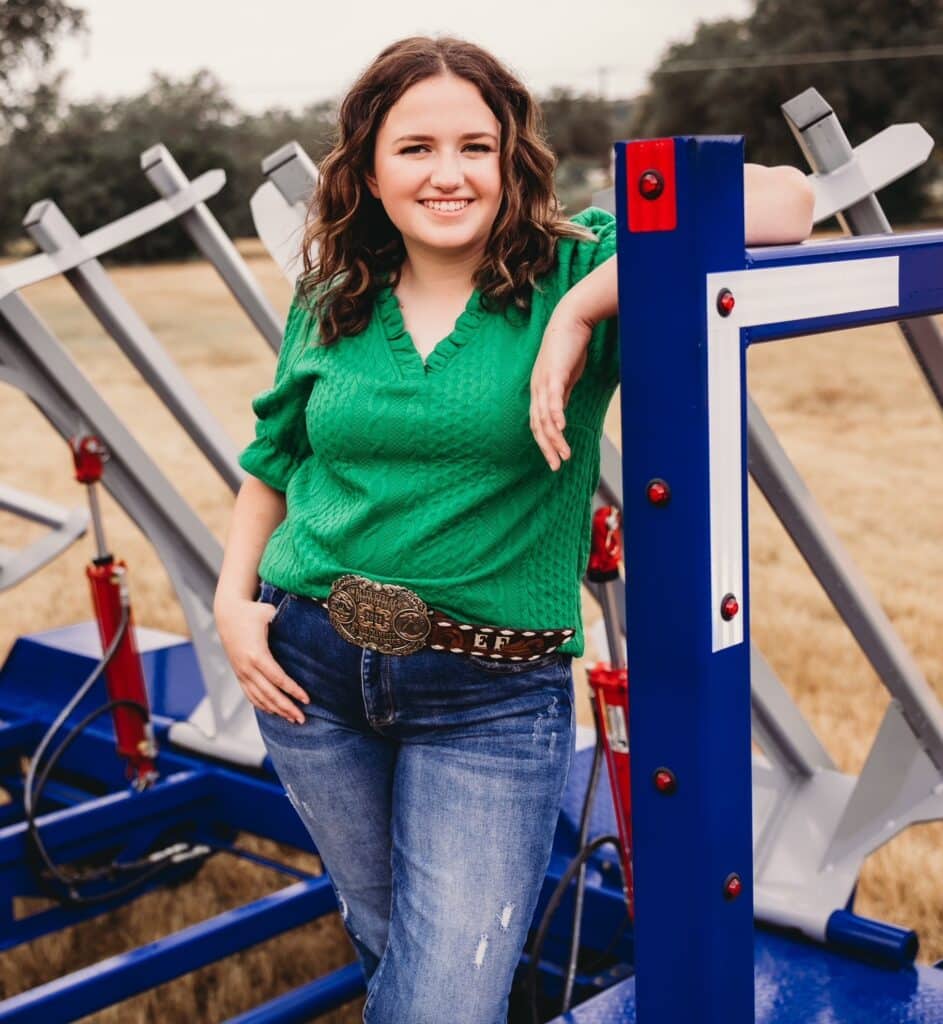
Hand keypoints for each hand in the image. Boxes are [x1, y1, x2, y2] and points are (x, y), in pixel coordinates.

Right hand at [215, 595, 309, 722]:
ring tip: (292, 719)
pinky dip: (261, 705)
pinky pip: (250, 694)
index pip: (278, 678)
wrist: (227, 614)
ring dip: (276, 710)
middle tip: (302, 718)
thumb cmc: (252, 612)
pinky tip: (273, 712)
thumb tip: (305, 623)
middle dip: (286, 707)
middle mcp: (247, 667)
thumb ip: (285, 620)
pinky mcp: (239, 673)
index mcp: (257, 654)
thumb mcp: (269, 613)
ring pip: (259, 698)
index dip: (293, 690)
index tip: (307, 699)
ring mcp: (242, 672)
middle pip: (269, 694)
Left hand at [530, 311, 590, 470]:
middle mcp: (537, 388)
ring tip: (564, 455)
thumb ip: (562, 394)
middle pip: (538, 425)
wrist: (572, 319)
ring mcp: (544, 381)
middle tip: (556, 466)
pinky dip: (556, 415)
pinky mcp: (554, 373)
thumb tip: (560, 411)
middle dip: (547, 448)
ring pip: (546, 417)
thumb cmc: (570, 346)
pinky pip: (553, 399)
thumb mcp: (566, 376)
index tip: (554, 459)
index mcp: (540, 390)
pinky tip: (562, 429)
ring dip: (554, 439)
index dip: (545, 443)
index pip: (538, 423)